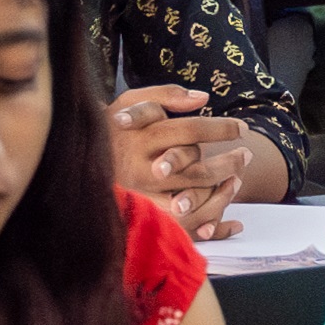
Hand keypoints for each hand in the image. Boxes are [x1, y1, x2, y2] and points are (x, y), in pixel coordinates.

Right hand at [109, 85, 277, 233]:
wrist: (77, 160)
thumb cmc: (112, 126)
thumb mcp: (131, 101)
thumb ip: (165, 96)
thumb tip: (203, 98)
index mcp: (142, 138)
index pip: (188, 131)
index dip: (219, 129)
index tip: (243, 128)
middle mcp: (142, 170)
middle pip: (195, 170)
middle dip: (228, 164)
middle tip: (247, 156)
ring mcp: (142, 197)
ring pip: (192, 202)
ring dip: (222, 195)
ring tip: (238, 181)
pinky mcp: (143, 217)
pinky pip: (183, 229)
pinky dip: (210, 228)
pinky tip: (232, 224)